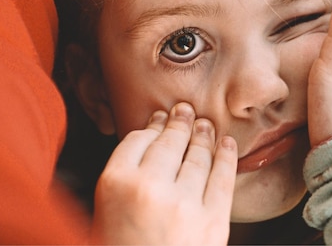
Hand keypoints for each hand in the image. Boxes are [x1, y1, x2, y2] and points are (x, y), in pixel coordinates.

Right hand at [91, 102, 236, 244]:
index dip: (152, 125)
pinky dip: (227, 155)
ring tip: (205, 124)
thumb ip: (123, 174)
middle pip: (170, 140)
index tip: (160, 117)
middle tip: (185, 110)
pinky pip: (222, 177)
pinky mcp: (212, 222)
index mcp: (115, 183)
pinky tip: (227, 142)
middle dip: (179, 121)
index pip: (138, 138)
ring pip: (197, 154)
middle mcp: (149, 186)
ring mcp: (184, 203)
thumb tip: (151, 134)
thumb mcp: (103, 211)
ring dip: (203, 134)